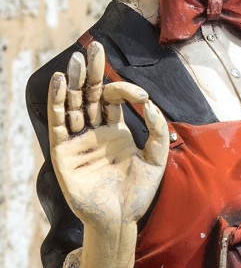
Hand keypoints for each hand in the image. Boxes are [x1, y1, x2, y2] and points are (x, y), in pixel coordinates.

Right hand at [48, 41, 168, 267]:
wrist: (120, 219)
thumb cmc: (138, 193)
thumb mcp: (156, 160)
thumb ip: (156, 131)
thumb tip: (150, 104)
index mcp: (115, 130)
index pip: (113, 99)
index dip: (124, 90)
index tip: (140, 95)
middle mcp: (93, 131)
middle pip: (89, 94)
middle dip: (91, 72)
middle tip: (92, 48)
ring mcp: (77, 141)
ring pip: (72, 104)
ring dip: (74, 82)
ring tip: (76, 61)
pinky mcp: (63, 152)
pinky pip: (58, 122)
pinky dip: (58, 102)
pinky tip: (60, 82)